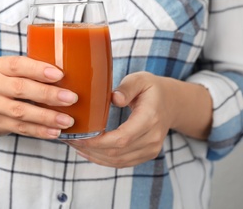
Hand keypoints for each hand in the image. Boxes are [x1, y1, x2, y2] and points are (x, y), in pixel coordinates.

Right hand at [0, 56, 77, 138]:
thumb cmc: (11, 83)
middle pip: (20, 89)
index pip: (17, 65)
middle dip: (48, 94)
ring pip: (20, 112)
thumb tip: (77, 72)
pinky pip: (20, 129)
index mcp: (0, 66)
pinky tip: (55, 132)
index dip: (38, 70)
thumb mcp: (17, 72)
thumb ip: (37, 71)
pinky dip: (40, 131)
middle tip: (71, 99)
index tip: (60, 75)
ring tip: (67, 120)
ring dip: (46, 117)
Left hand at [65, 71, 211, 167]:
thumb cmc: (152, 89)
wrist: (172, 103)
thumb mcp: (140, 79)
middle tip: (70, 139)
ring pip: (118, 161)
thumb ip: (127, 87)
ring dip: (94, 156)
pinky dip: (103, 160)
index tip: (79, 137)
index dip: (98, 142)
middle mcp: (152, 137)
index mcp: (150, 118)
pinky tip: (88, 152)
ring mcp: (151, 149)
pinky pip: (122, 163)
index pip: (122, 138)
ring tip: (75, 145)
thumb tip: (115, 99)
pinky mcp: (147, 154)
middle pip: (117, 152)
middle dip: (90, 149)